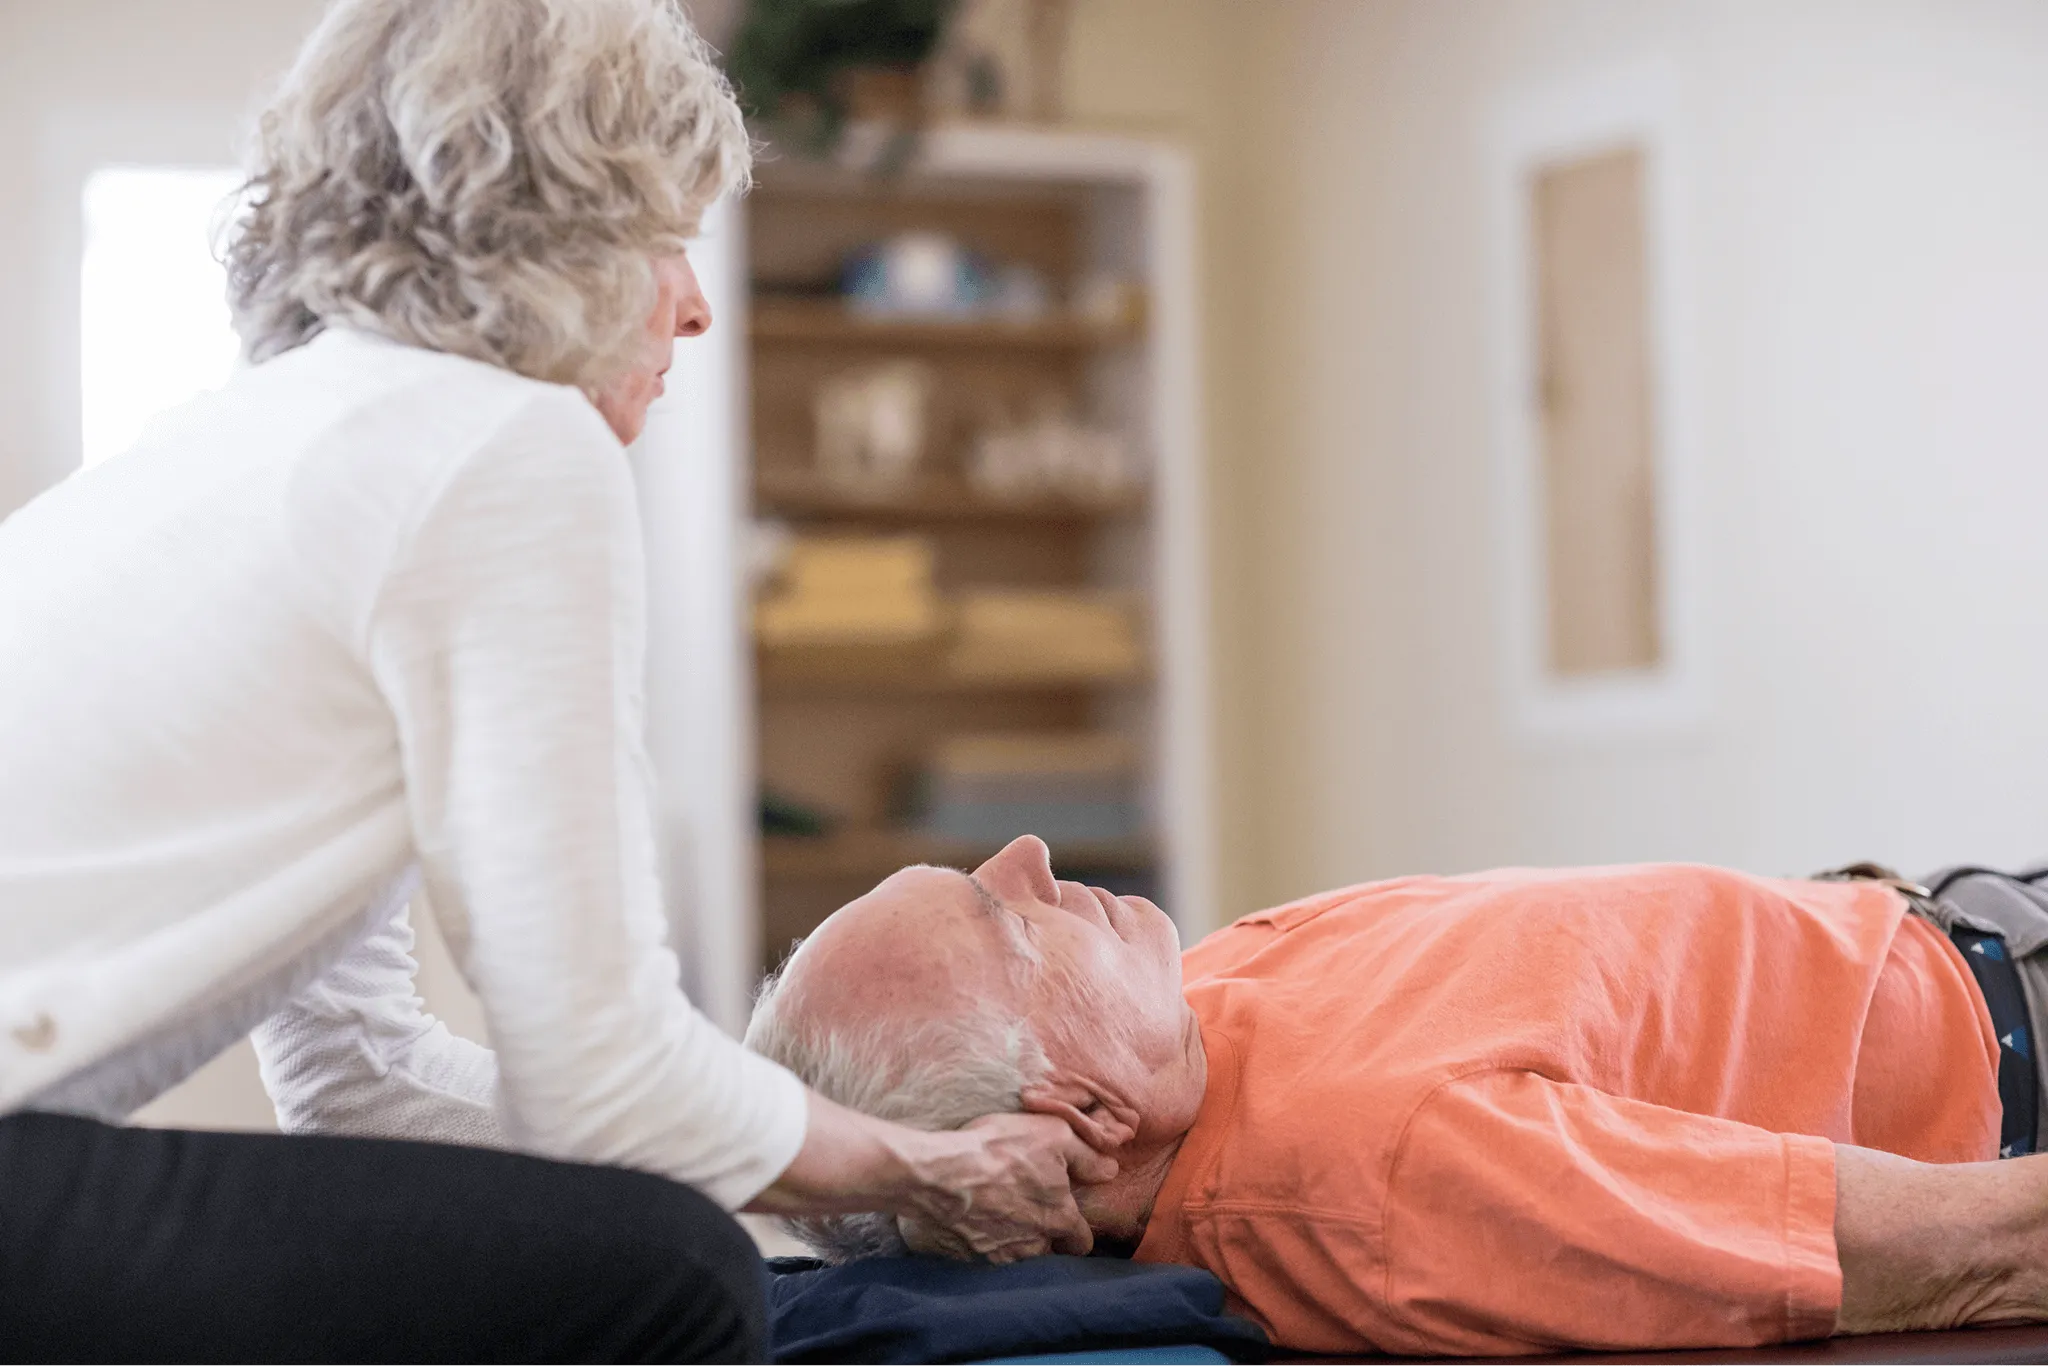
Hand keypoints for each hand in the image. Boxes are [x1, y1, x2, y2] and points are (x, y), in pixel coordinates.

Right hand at [894, 1112, 1117, 1262]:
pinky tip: (976, 1219)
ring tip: (999, 1212)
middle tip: (1029, 1211)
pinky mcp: (974, 1257)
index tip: (1067, 1216)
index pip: (1082, 1240)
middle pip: (1050, 1249)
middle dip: (1045, 1235)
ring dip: (1015, 1238)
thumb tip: (1110, 1170)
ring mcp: (1003, 1254)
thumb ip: (1086, 1155)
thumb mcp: (1052, 1135)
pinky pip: (989, 1254)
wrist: (940, 1176)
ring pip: (1020, 1254)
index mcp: (1060, 1217)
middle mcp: (1035, 1243)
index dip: (1077, 1229)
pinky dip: (986, 1240)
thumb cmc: (999, 1150)